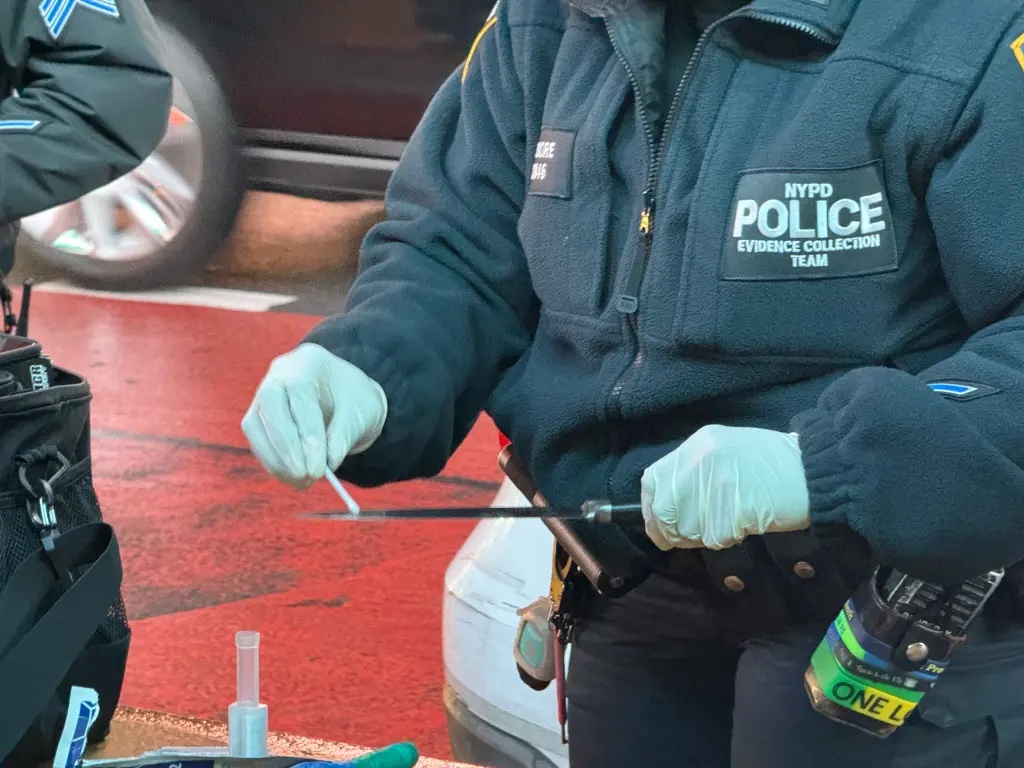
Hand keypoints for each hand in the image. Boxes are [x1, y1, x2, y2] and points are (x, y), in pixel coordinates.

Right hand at [241, 343, 386, 488]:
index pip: (300, 393)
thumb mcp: (363, 412)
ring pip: (256, 426)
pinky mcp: (258, 416)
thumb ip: (344, 435)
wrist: (345, 394)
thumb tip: (327, 463)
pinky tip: (293, 477)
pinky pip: (258, 440)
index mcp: (308, 362)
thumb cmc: (355, 399)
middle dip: (287, 447)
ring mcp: (264, 394)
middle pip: (270, 406)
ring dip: (277, 460)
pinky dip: (274, 462)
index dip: (307, 432)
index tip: (319, 466)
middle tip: (306, 476)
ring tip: (303, 481)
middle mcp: (280, 373)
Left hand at [641, 425, 809, 550]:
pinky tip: (742, 526)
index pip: (652, 480)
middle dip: (668, 531)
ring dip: (699, 538)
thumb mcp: (726, 453)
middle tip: (680, 541)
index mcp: (697, 444)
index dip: (650, 508)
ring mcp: (717, 484)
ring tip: (723, 526)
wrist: (817, 471)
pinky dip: (725, 540)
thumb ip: (693, 473)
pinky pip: (715, 538)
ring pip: (687, 527)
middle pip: (664, 508)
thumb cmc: (774, 465)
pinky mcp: (734, 508)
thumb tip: (664, 507)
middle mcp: (702, 460)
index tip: (657, 525)